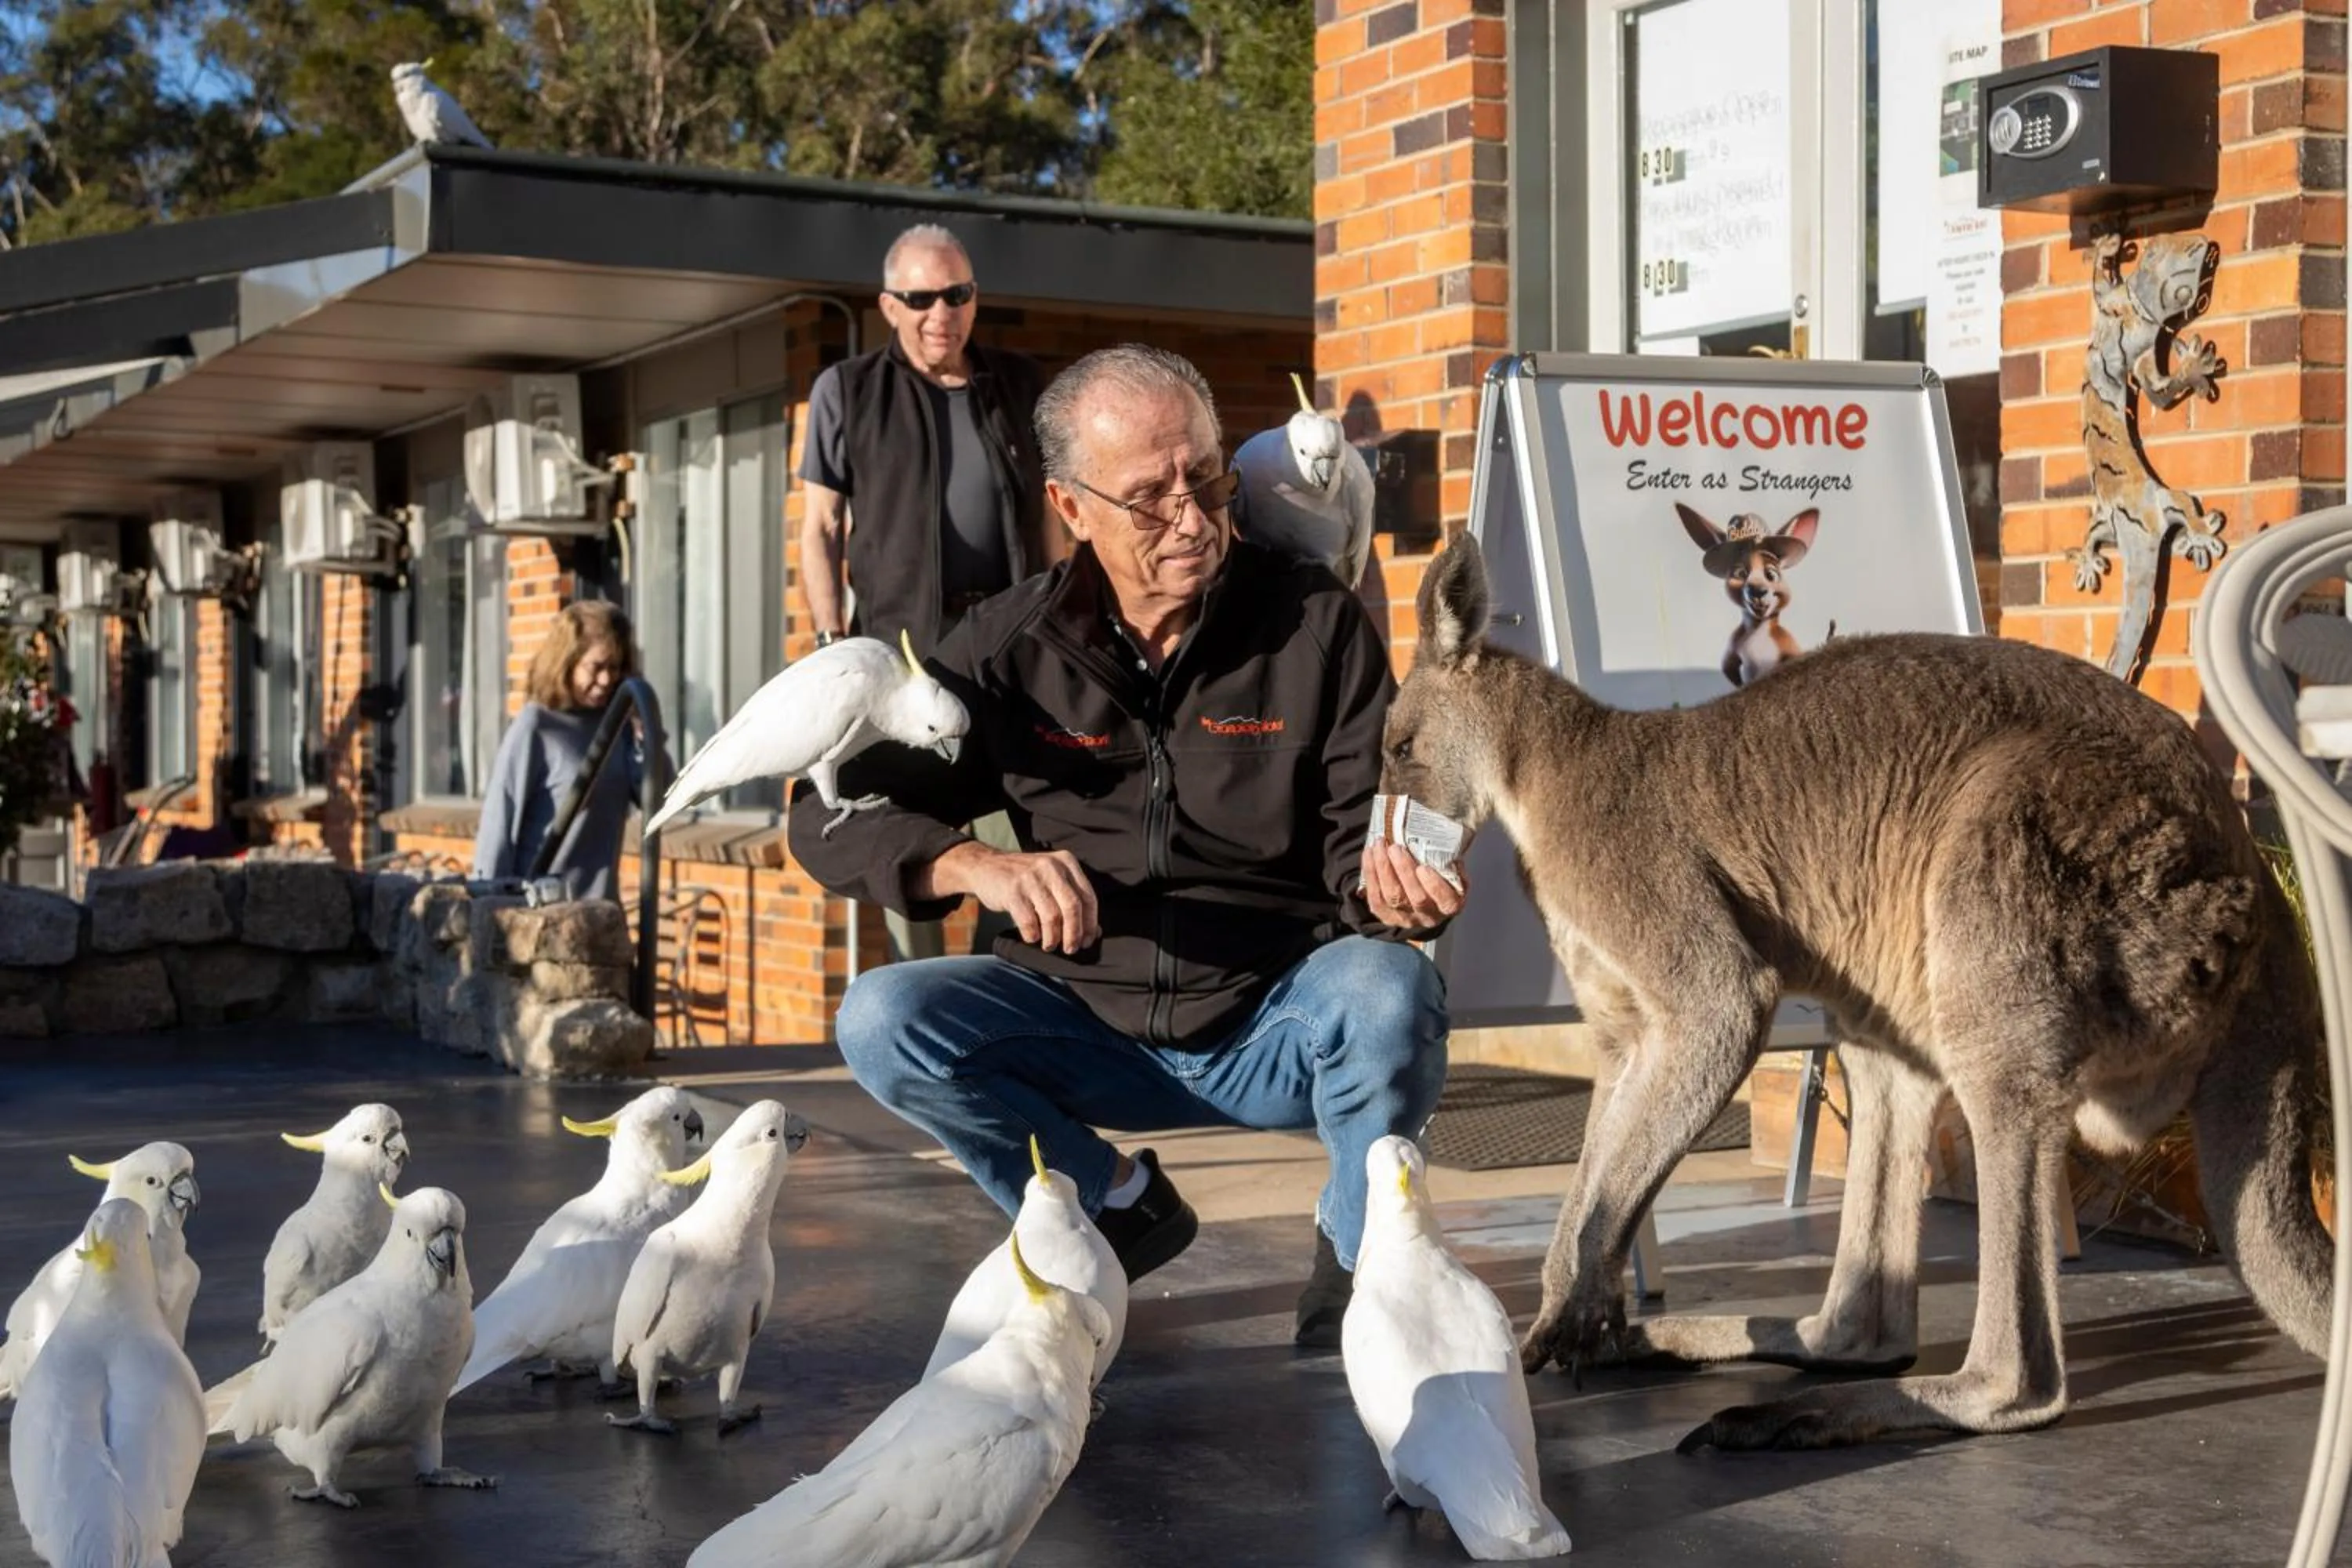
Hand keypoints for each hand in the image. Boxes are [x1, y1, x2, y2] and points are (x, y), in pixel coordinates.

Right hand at [932, 843, 1099, 954]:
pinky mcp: (1012, 890)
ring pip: (1052, 917)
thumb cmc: (1024, 879)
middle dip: (1074, 934)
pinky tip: (1032, 936)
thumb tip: (1095, 932)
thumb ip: (1071, 899)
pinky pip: (1029, 922)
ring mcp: (1031, 877)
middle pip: (1072, 907)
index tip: (1087, 941)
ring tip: (1048, 945)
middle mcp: (1051, 867)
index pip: (1088, 897)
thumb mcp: (1050, 879)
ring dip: (1052, 938)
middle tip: (1070, 949)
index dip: (1090, 924)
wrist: (985, 865)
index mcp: (1066, 862)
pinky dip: (1033, 935)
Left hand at [1362, 840, 1465, 933]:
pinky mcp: (1387, 916)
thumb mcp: (1452, 867)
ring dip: (1382, 869)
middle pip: (1415, 898)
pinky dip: (1370, 874)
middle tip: (1395, 848)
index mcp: (1450, 904)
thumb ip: (1447, 858)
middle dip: (1402, 870)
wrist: (1424, 892)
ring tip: (1379, 846)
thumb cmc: (1440, 874)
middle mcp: (1429, 916)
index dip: (1434, 886)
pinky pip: (1375, 898)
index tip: (1423, 867)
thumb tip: (1436, 837)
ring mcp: (1406, 919)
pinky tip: (1369, 854)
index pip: (1445, 901)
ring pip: (1391, 898)